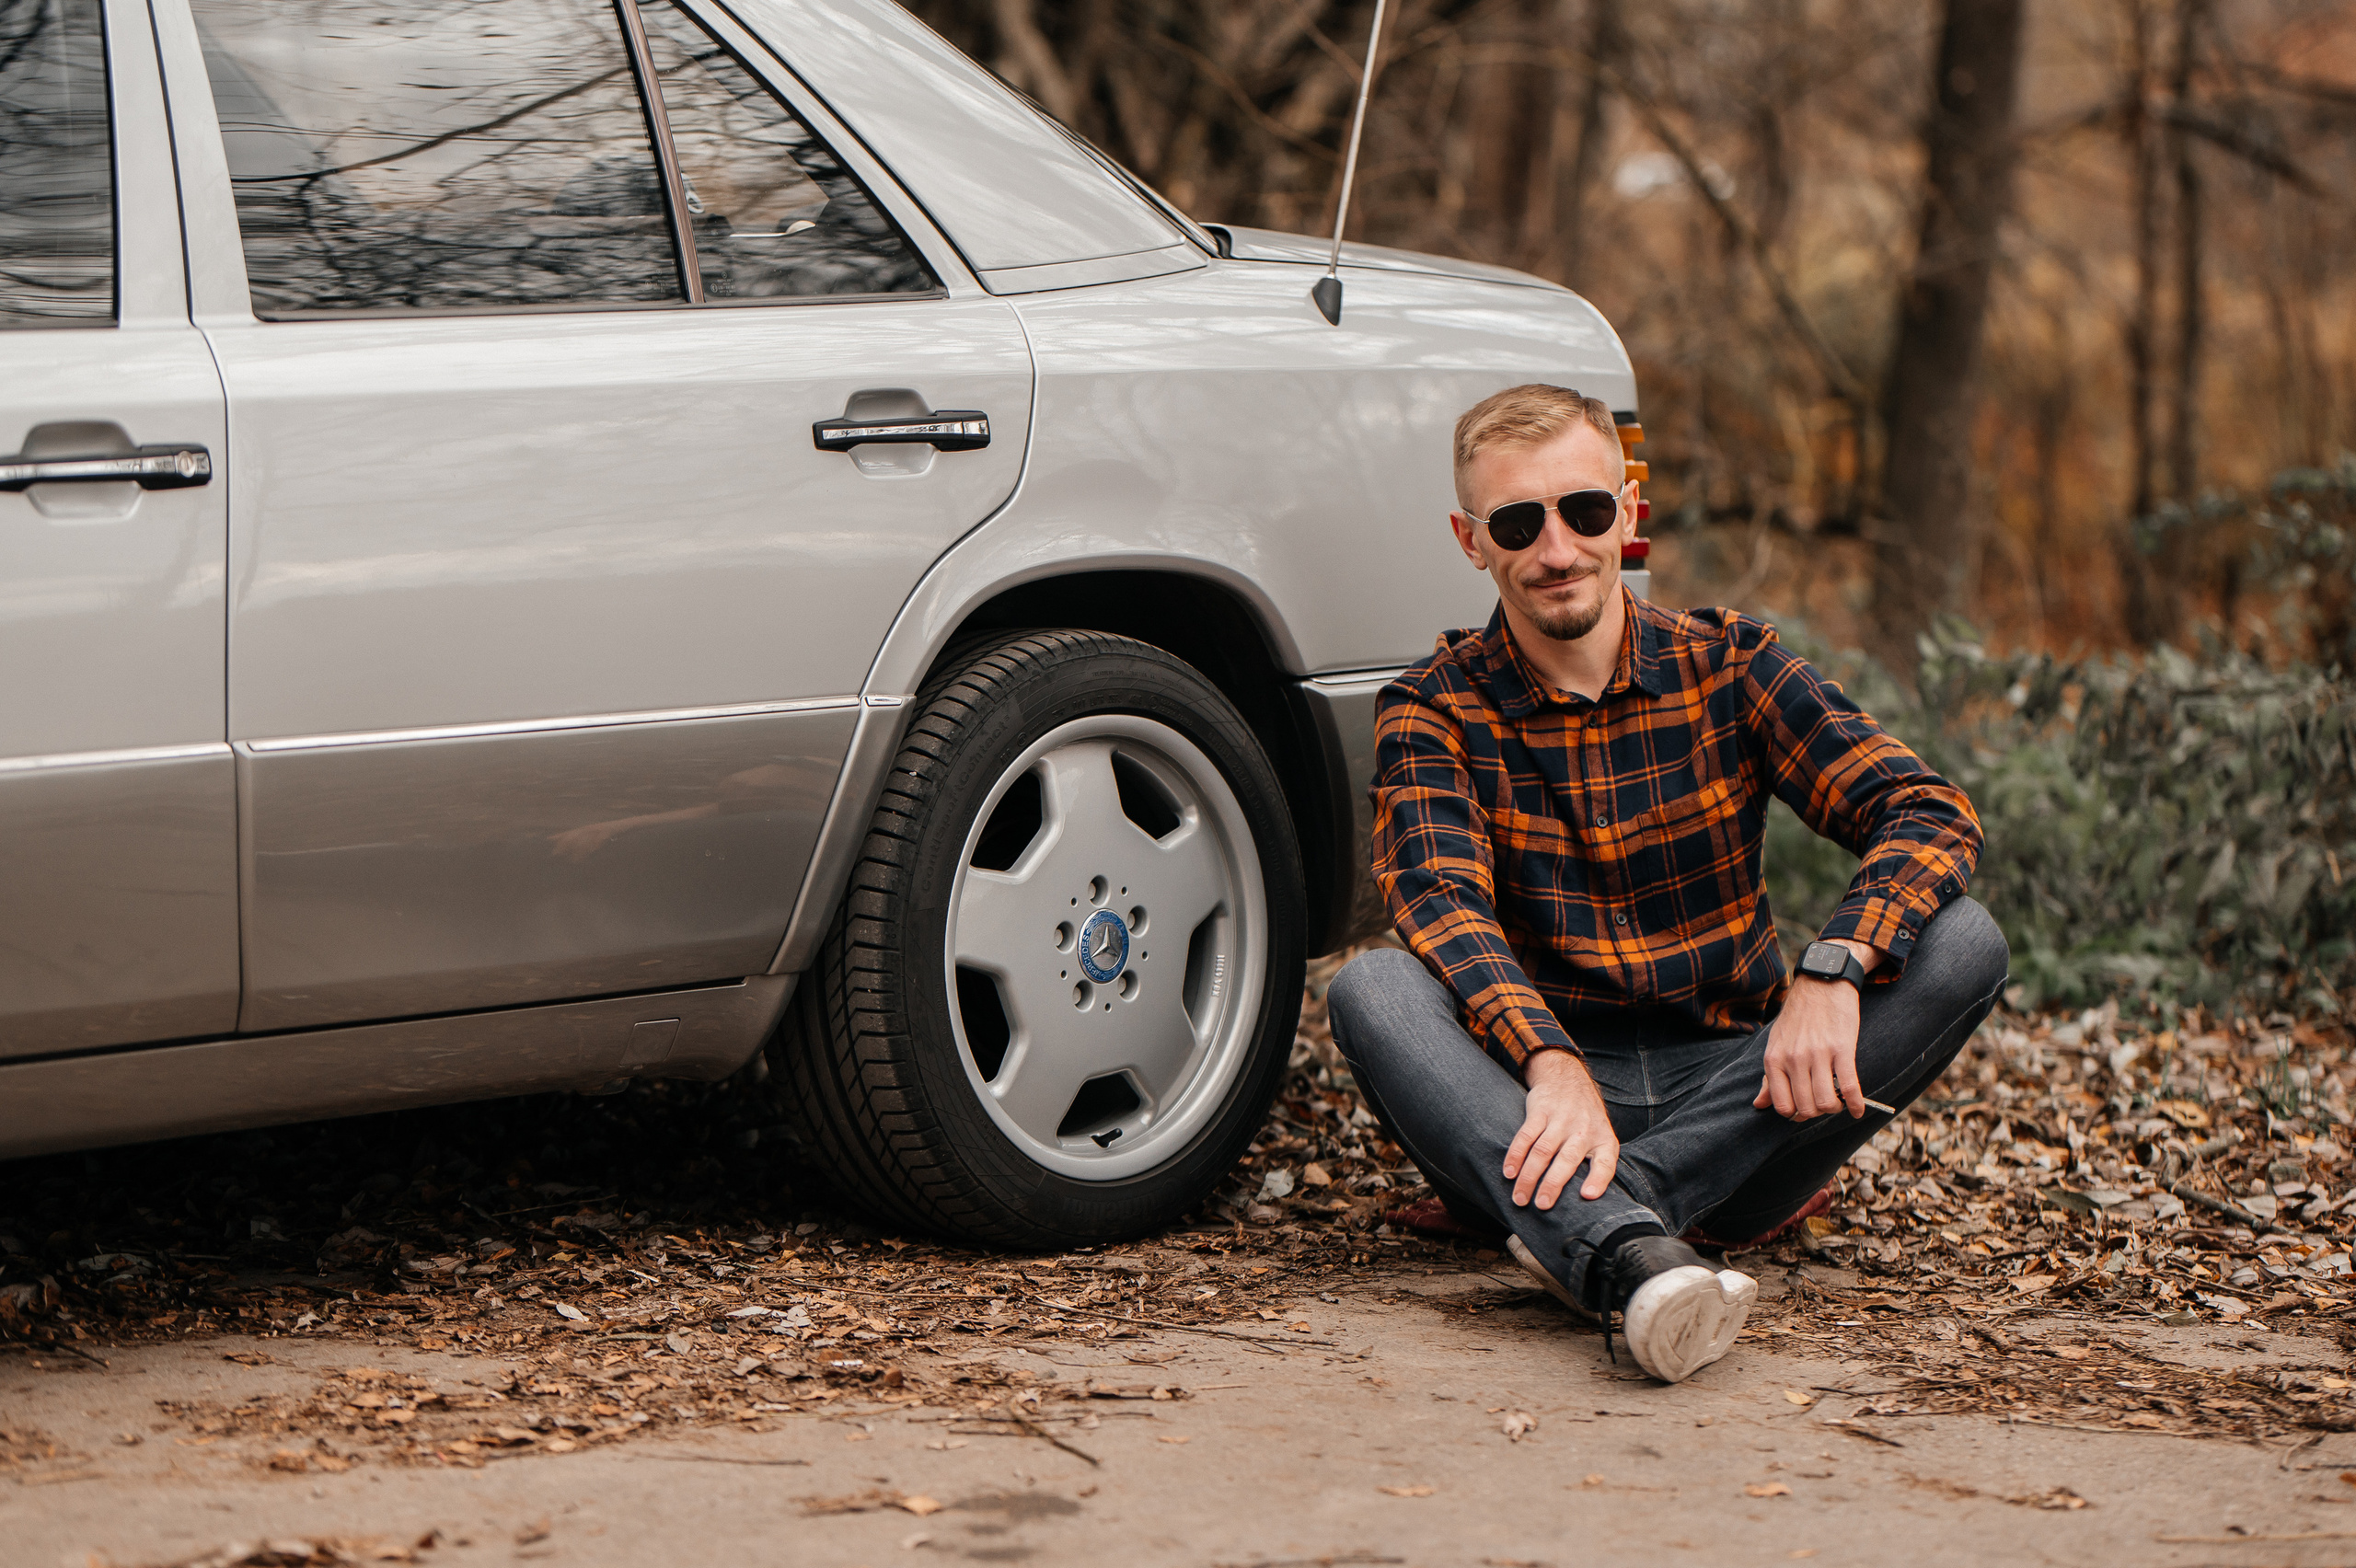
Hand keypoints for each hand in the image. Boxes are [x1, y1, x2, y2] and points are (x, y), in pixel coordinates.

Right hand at [1504, 1049, 1618, 1207]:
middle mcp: (1583, 1129)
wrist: (1567, 1077)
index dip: (1598, 1179)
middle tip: (1541, 1205)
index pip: (1605, 1163)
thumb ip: (1598, 1164)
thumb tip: (1587, 1200)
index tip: (1587, 1195)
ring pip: (1542, 1151)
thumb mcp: (1602, 1136)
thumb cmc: (1586, 1118)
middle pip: (1567, 1159)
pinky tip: (1508, 1172)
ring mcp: (1560, 1119)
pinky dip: (1515, 1155)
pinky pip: (1525, 1136)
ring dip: (1529, 1176)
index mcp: (1603, 1140)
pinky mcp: (1540, 1111)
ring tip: (1519, 1198)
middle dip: (1553, 1184)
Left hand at [1754, 938, 1882, 1119]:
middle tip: (1824, 1104)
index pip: (1782, 1104)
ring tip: (1838, 1102)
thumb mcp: (1776, 1043)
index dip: (1795, 1114)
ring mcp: (1818, 1054)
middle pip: (1806, 1107)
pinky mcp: (1842, 1049)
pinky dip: (1856, 1105)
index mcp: (1774, 1059)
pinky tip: (1858, 1110)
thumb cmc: (1798, 1017)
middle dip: (1817, 1113)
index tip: (1805, 1109)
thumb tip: (1759, 1105)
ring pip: (1826, 1102)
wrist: (1822, 984)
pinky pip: (1850, 1087)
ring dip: (1835, 1109)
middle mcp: (1793, 1059)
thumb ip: (1769, 1077)